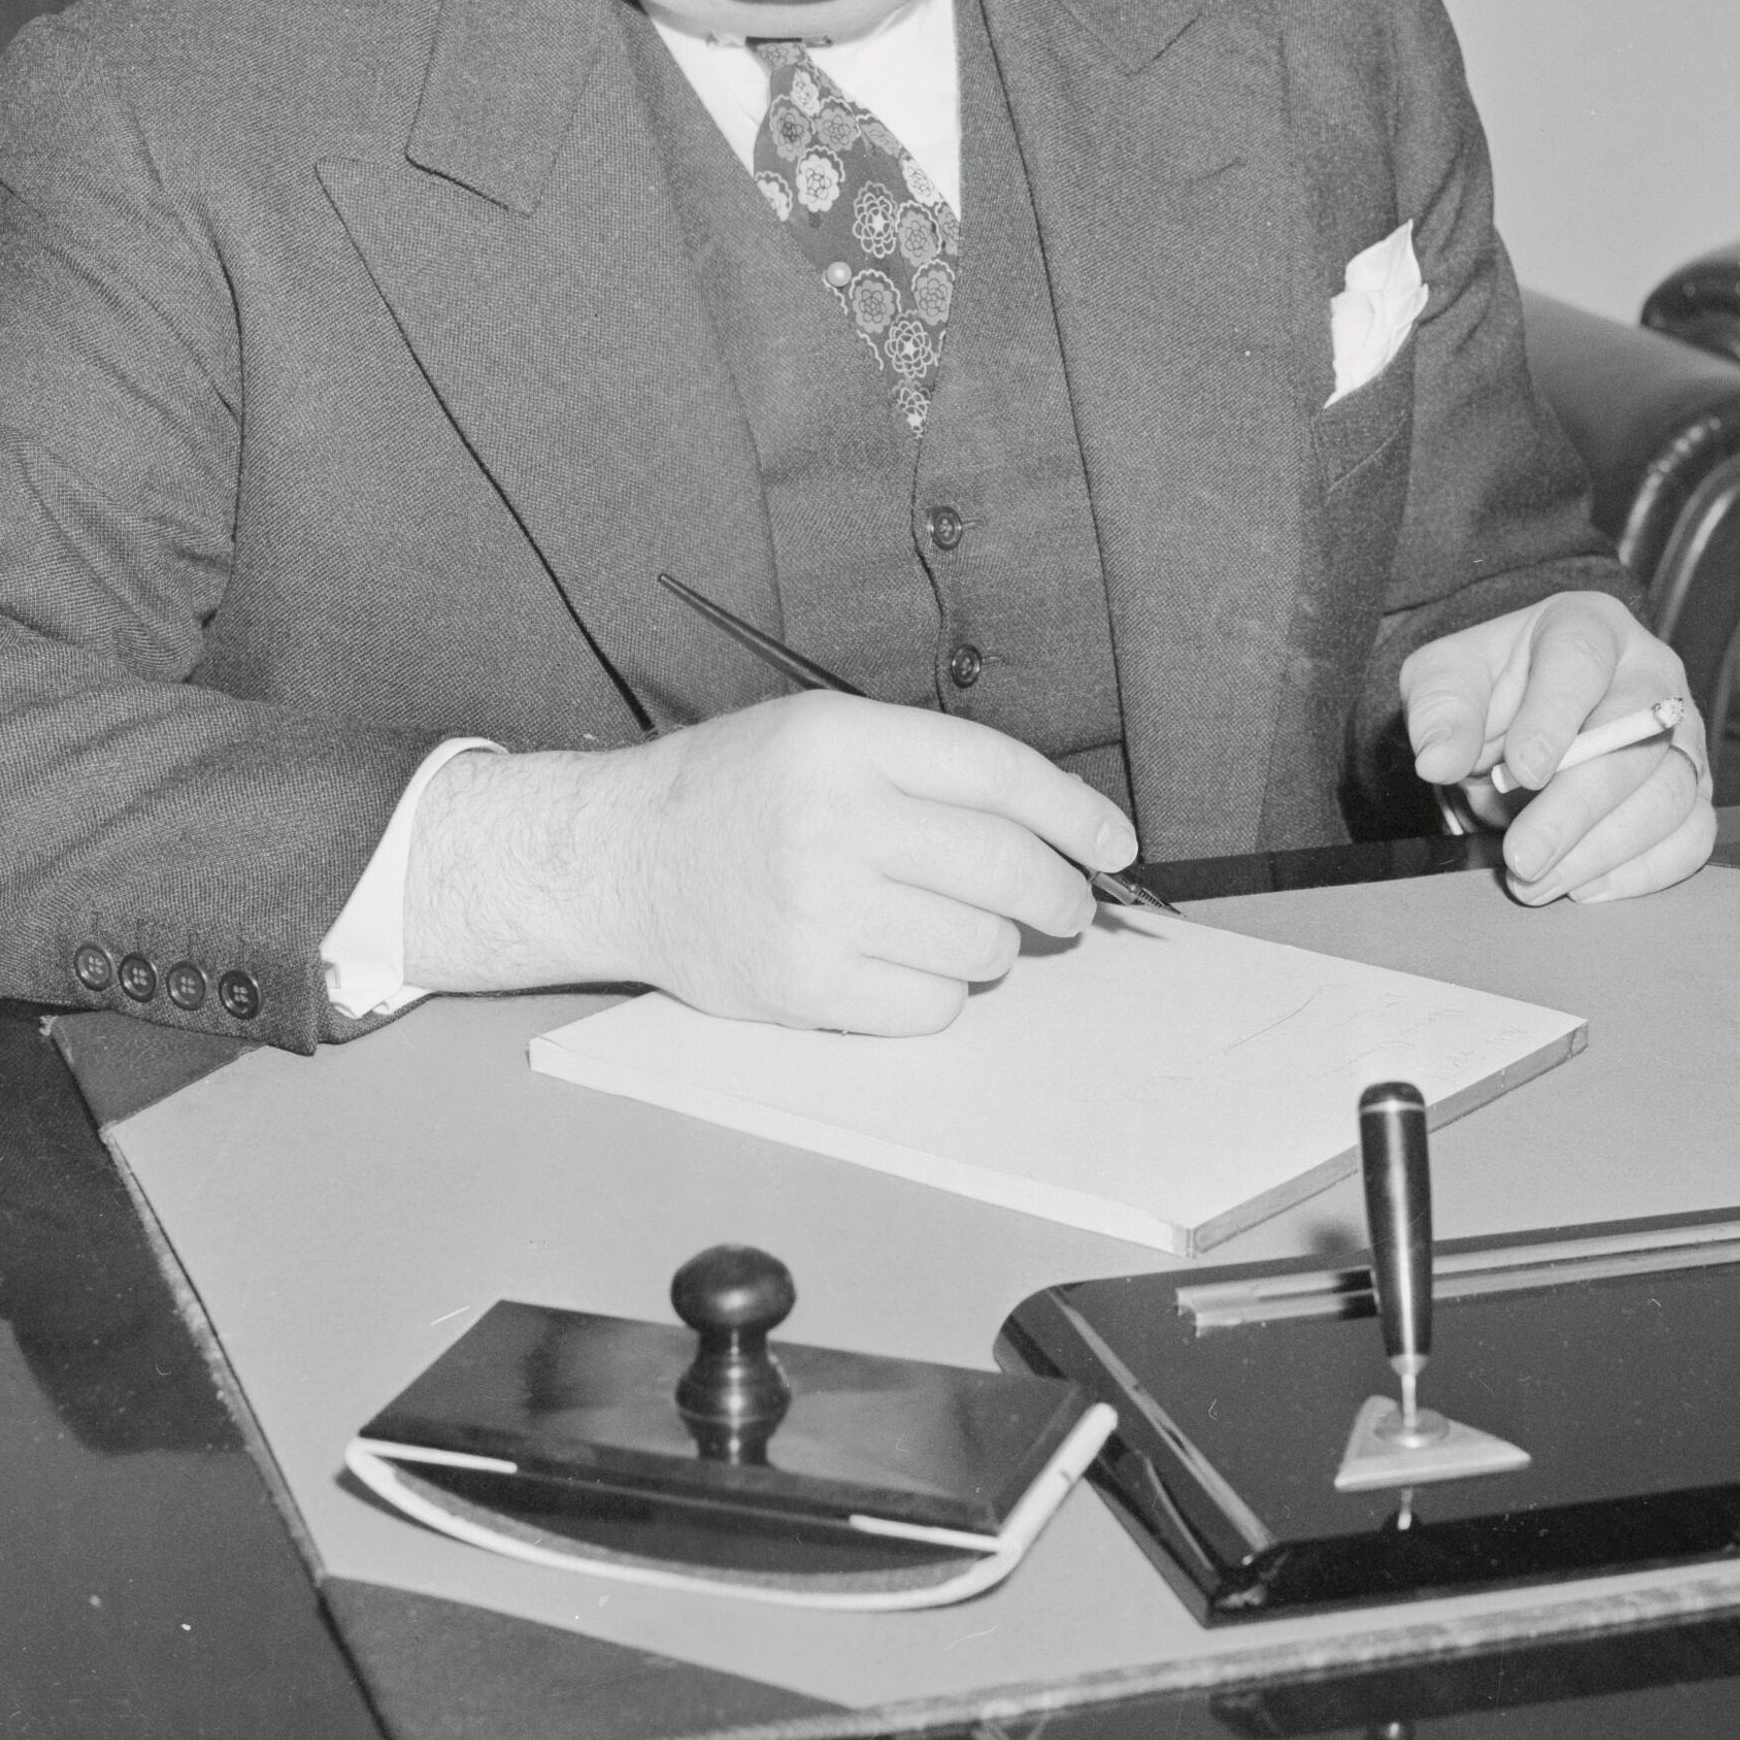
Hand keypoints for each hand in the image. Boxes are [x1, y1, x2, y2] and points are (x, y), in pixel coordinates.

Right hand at [402, 693, 1141, 1033]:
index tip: (1114, 843)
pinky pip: (930, 1006)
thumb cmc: (736, 792)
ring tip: (961, 930)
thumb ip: (928, 766)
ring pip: (978, 947)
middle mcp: (833, 820)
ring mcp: (817, 909)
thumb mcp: (823, 732)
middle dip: (1059, 894)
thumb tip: (1057, 828)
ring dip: (995, 947)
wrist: (625, 857)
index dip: (1075, 813)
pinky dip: (941, 993)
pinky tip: (906, 965)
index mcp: (844, 740)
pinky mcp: (803, 985)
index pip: (998, 774)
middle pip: (1003, 868)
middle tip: (1067, 905)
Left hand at [1399, 592, 1714, 905]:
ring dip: (1603, 850)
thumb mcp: (1444, 681)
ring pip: (1670, 794)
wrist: (1518, 723)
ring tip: (1539, 882)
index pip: (1582, 659)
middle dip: (1577, 806)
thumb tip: (1439, 757)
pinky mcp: (1692, 791)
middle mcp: (1650, 674)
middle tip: (1523, 858)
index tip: (1522, 770)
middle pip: (1638, 738)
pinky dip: (1642, 872)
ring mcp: (1681, 736)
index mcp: (1588, 627)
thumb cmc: (1489, 691)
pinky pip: (1692, 837)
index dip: (1555, 715)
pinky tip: (1584, 887)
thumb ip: (1440, 711)